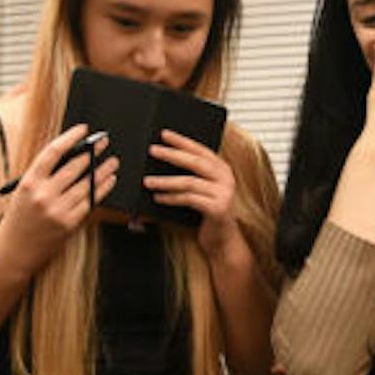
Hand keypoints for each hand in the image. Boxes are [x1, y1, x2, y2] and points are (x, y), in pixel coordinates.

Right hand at [0, 125, 116, 274]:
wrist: (13, 252)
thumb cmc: (18, 221)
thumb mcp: (23, 193)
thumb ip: (43, 177)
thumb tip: (71, 158)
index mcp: (29, 182)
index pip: (53, 152)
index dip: (70, 137)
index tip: (83, 130)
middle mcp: (43, 195)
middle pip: (74, 166)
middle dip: (92, 151)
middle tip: (104, 142)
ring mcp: (57, 210)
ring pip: (86, 184)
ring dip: (102, 170)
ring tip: (112, 162)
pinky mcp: (69, 224)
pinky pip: (90, 202)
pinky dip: (102, 189)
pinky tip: (109, 181)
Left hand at [143, 129, 239, 253]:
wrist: (223, 239)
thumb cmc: (209, 213)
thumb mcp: (202, 190)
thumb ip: (193, 176)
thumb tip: (165, 159)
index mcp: (222, 169)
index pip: (200, 150)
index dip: (182, 141)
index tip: (164, 134)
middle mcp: (226, 178)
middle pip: (195, 162)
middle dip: (172, 155)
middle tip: (153, 150)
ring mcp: (224, 193)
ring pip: (189, 182)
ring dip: (165, 181)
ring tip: (148, 181)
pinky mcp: (218, 209)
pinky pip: (189, 199)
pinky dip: (171, 198)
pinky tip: (159, 197)